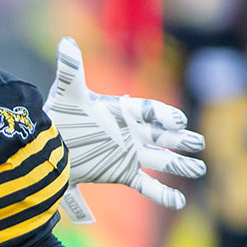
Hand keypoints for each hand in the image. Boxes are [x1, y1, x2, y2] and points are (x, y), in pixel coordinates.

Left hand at [44, 37, 205, 223]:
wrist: (47, 147)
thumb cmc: (60, 117)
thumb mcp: (67, 93)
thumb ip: (70, 69)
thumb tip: (65, 43)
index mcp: (123, 112)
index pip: (149, 111)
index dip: (163, 115)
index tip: (177, 120)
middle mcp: (131, 132)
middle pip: (162, 135)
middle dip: (180, 139)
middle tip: (199, 142)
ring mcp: (128, 153)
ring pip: (161, 159)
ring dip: (179, 164)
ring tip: (199, 169)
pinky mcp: (121, 173)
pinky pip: (146, 184)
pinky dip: (163, 193)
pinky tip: (179, 203)